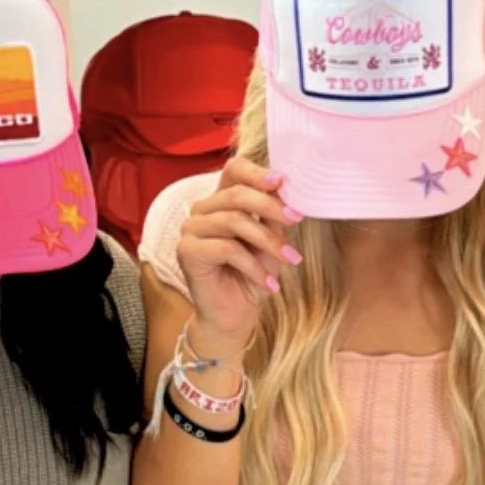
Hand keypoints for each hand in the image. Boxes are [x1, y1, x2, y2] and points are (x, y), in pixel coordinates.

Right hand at [176, 159, 302, 354]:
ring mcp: (191, 229)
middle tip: (297, 218)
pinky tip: (269, 283)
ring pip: (233, 220)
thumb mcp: (270, 241)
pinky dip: (253, 266)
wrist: (234, 314)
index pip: (234, 170)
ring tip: (290, 260)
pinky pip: (226, 248)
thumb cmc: (253, 274)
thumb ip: (274, 217)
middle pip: (236, 194)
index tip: (283, 181)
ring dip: (268, 241)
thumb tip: (288, 194)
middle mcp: (203, 209)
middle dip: (272, 206)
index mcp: (222, 199)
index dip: (257, 172)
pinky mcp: (187, 251)